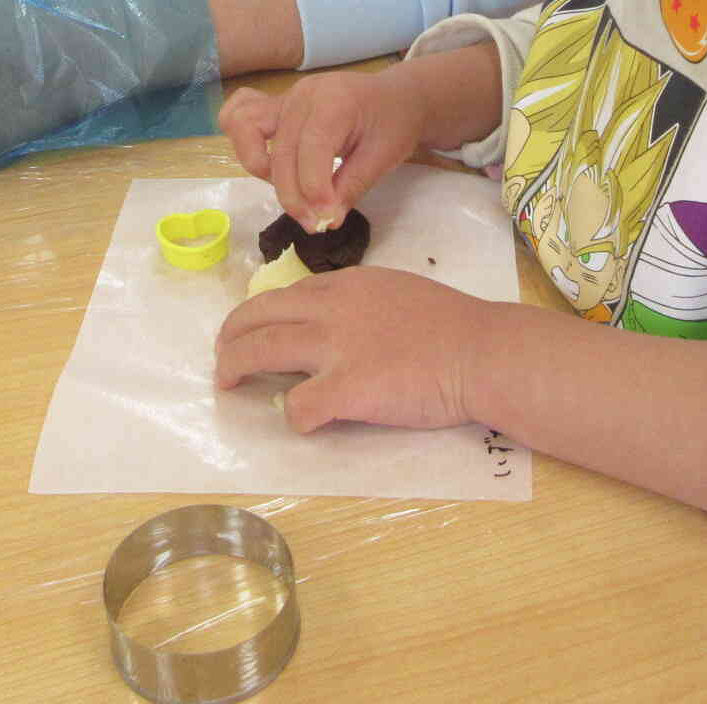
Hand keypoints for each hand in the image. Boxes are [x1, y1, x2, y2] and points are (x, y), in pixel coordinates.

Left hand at [216, 266, 494, 433]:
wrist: (483, 351)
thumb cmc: (453, 327)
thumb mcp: (398, 292)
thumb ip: (361, 304)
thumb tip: (337, 324)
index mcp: (346, 285)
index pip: (285, 295)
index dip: (259, 314)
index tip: (251, 330)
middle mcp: (331, 308)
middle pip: (257, 317)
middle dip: (230, 338)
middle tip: (223, 358)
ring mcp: (336, 347)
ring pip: (259, 352)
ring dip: (235, 369)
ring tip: (229, 385)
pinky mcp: (347, 388)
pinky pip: (298, 406)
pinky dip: (294, 416)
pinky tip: (307, 421)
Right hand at [221, 69, 423, 232]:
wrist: (395, 98)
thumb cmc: (394, 124)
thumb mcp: (384, 157)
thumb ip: (351, 187)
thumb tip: (324, 221)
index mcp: (334, 100)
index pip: (312, 149)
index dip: (314, 190)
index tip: (325, 220)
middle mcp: (301, 95)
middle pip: (281, 152)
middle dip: (294, 195)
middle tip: (315, 223)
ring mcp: (284, 98)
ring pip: (246, 130)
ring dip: (262, 169)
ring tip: (293, 191)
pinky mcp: (275, 107)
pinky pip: (239, 116)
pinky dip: (243, 142)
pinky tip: (266, 166)